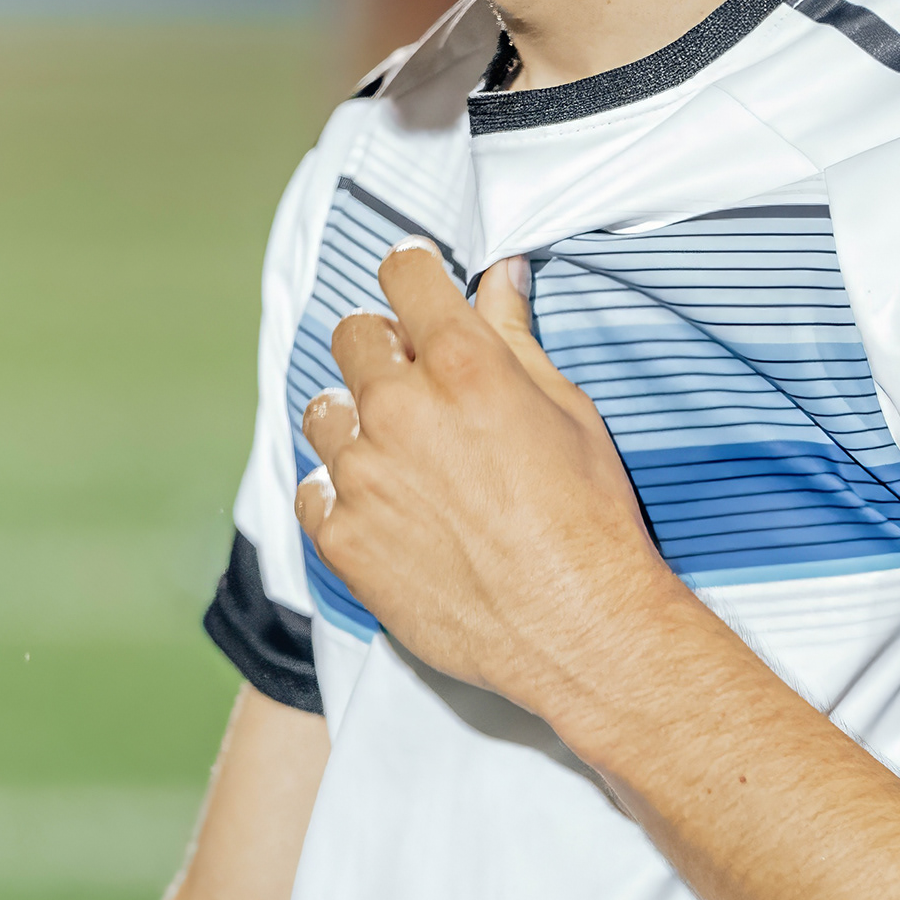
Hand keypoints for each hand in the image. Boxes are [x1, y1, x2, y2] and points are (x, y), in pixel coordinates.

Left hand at [296, 246, 690, 726]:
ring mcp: (363, 476)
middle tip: (416, 381)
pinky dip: (339, 493)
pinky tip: (382, 508)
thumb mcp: (568, 408)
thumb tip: (500, 276)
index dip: (413, 274)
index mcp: (461, 364)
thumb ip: (516, 335)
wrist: (579, 626)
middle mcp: (399, 409)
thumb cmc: (587, 517)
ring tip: (399, 453)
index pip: (404, 275)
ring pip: (324, 413)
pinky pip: (312, 492)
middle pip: (353, 336)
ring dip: (355, 420)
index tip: (416, 285)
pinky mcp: (343, 539)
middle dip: (383, 347)